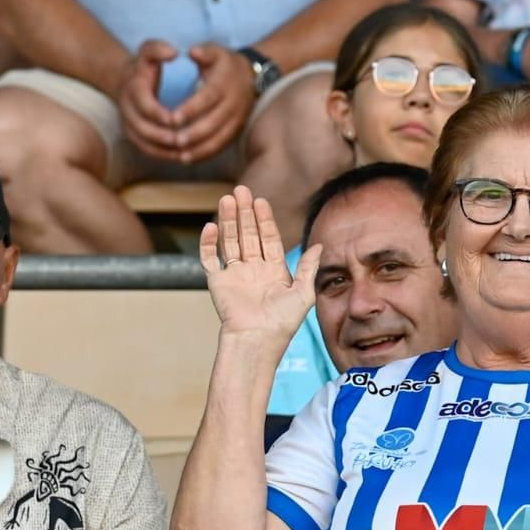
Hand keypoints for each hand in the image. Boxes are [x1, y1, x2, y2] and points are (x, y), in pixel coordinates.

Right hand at [113, 39, 181, 160]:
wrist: (126, 80)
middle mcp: (127, 109)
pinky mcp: (134, 136)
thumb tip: (173, 52)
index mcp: (133, 89)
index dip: (160, 114)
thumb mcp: (149, 51)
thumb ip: (158, 49)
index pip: (144, 106)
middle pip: (143, 129)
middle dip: (164, 136)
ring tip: (185, 151)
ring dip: (165, 150)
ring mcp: (129, 124)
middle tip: (184, 140)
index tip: (177, 119)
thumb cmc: (145, 66)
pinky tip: (181, 157)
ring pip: (145, 143)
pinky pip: (147, 151)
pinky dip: (163, 156)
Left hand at [170, 43, 258, 164]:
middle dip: (194, 134)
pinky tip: (189, 158)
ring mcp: (237, 120)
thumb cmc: (226, 64)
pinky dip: (206, 154)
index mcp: (225, 84)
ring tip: (181, 156)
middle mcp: (233, 104)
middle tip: (174, 141)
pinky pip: (222, 145)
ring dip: (200, 149)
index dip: (190, 109)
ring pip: (219, 138)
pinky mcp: (236, 131)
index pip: (207, 99)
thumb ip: (204, 52)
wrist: (252, 76)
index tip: (172, 118)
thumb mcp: (216, 52)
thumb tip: (193, 52)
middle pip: (214, 123)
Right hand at [200, 185, 320, 340]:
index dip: (265, 220)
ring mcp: (235, 274)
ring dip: (228, 220)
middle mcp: (253, 270)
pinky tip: (211, 226)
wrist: (259, 339)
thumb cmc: (283, 322)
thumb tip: (320, 245)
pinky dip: (208, 243)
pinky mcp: (218, 282)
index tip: (261, 201)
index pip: (268, 238)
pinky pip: (210, 258)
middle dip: (245, 213)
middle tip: (241, 190)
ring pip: (230, 241)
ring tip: (227, 199)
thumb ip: (308, 267)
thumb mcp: (303, 292)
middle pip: (248, 234)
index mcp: (273, 271)